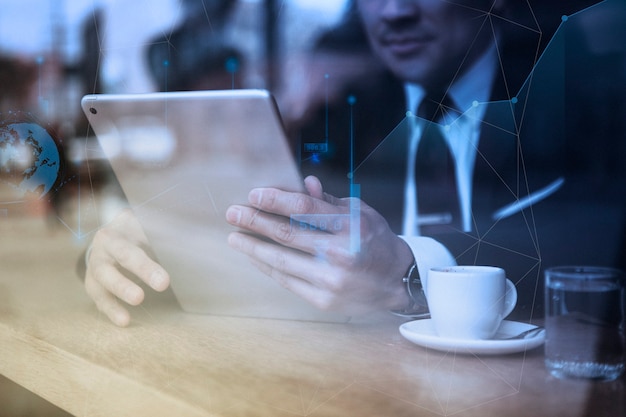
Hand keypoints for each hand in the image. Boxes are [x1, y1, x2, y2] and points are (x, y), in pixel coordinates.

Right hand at [84, 209, 169, 325]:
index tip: (163, 282)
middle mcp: (100, 253)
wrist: (116, 231)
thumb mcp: (146, 227)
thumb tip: (189, 247)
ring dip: (112, 304)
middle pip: (108, 271)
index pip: (127, 252)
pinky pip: (100, 300)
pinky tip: (124, 321)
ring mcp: (94, 270)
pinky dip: (111, 311)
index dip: (144, 268)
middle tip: (139, 298)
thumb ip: (162, 237)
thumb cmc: (137, 231)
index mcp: (114, 237)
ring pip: (99, 288)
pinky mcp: (94, 285)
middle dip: (123, 286)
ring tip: (125, 319)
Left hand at [225, 176, 412, 314]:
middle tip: (232, 214)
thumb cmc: (375, 240)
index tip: (253, 195)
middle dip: (254, 221)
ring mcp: (330, 280)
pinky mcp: (323, 299)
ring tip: (235, 237)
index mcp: (351, 226)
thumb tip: (302, 184)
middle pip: (286, 233)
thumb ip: (328, 201)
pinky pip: (286, 280)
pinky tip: (255, 256)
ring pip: (280, 259)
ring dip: (253, 247)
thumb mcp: (360, 212)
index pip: (304, 208)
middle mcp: (340, 253)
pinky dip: (267, 266)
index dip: (275, 200)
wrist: (396, 280)